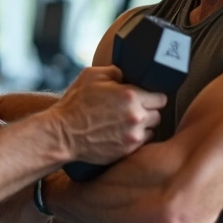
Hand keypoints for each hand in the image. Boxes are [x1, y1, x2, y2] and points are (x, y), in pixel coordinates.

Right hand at [48, 66, 165, 164]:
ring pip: (152, 129)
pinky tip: (121, 133)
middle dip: (147, 110)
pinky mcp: (127, 150)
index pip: (160, 96)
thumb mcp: (92, 75)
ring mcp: (133, 135)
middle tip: (133, 109)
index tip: (145, 97)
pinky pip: (142, 142)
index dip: (152, 96)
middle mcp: (136, 116)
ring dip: (143, 125)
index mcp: (130, 95)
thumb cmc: (75, 104)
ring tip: (126, 122)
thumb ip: (116, 72)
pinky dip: (135, 137)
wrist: (62, 134)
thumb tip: (129, 75)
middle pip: (158, 113)